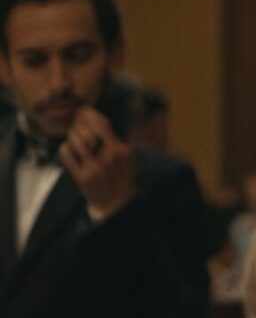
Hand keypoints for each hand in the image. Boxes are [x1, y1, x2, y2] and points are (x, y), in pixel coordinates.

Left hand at [59, 106, 136, 220]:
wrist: (117, 205)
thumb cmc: (121, 177)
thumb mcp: (127, 157)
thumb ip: (114, 138)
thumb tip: (94, 116)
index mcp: (121, 150)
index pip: (101, 122)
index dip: (88, 113)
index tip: (83, 112)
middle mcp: (109, 158)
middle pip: (85, 128)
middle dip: (78, 125)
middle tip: (76, 127)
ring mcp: (95, 168)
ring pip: (74, 139)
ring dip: (71, 137)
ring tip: (75, 141)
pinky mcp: (82, 178)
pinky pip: (66, 153)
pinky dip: (65, 149)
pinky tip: (71, 152)